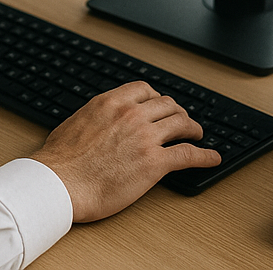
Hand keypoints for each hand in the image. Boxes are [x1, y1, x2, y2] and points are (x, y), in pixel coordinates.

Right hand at [30, 81, 220, 221]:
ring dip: (193, 128)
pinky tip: (212, 157)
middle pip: (167, 104)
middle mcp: (132, 114)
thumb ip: (96, 115)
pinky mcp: (154, 163)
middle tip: (182, 121)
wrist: (61, 182)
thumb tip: (100, 119)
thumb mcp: (78, 121)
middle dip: (177, 112)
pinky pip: (188, 154)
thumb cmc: (61, 159)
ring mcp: (145, 137)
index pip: (145, 90)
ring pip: (181, 124)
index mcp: (112, 102)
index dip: (157, 98)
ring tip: (197, 134)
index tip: (161, 105)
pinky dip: (204, 155)